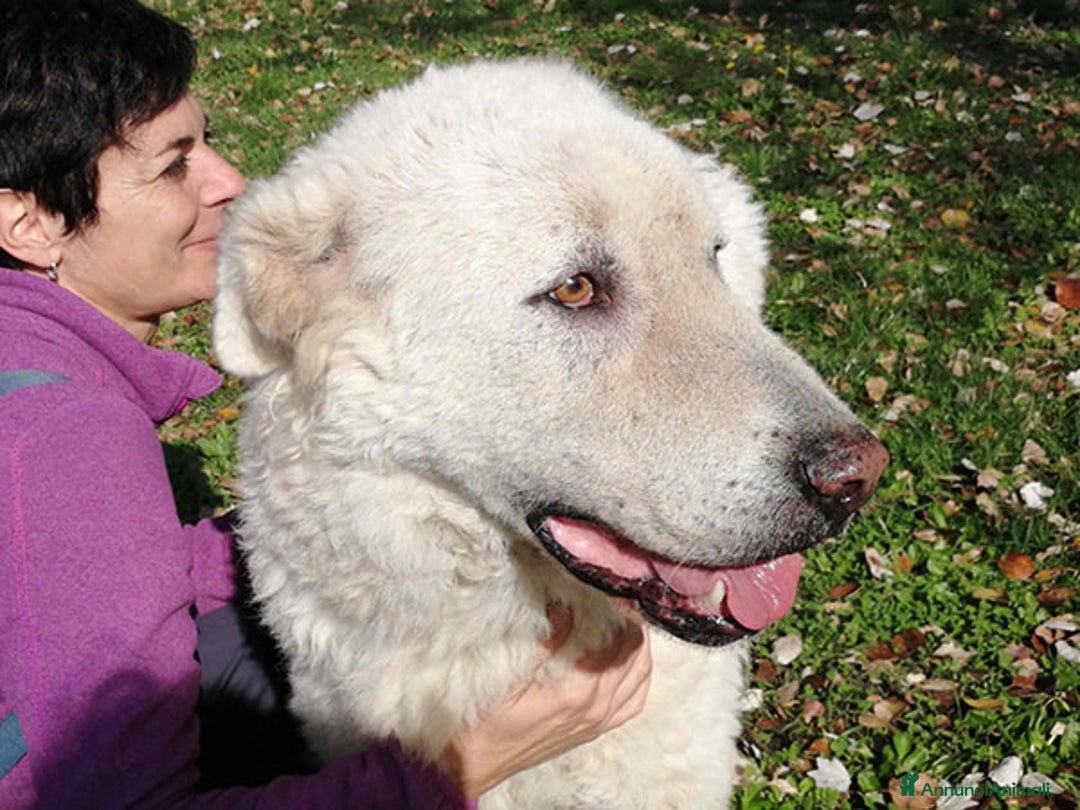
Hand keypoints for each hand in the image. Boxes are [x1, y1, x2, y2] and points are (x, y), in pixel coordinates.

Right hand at [436, 605, 651, 798]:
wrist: (475, 764)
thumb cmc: (486, 720)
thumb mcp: (509, 677)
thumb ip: (543, 645)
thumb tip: (565, 611)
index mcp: (576, 693)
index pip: (614, 646)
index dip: (620, 616)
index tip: (617, 592)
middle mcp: (595, 709)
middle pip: (633, 660)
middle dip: (634, 628)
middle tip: (625, 602)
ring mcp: (598, 723)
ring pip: (639, 682)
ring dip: (640, 651)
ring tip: (631, 625)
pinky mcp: (594, 731)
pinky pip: (632, 705)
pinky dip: (639, 681)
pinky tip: (632, 665)